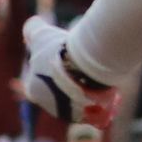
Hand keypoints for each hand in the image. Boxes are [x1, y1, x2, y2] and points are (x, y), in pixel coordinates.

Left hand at [20, 14, 122, 138]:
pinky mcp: (90, 117)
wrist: (85, 67)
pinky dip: (102, 101)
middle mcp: (49, 106)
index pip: (40, 80)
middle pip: (61, 91)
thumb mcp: (42, 35)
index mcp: (34, 91)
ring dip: (87, 91)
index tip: (65, 58)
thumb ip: (32, 29)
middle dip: (70, 80)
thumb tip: (33, 23)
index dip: (52, 68)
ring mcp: (70, 114)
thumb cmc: (60, 51)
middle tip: (84, 64)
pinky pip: (96, 111)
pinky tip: (109, 87)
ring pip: (79, 101)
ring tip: (99, 75)